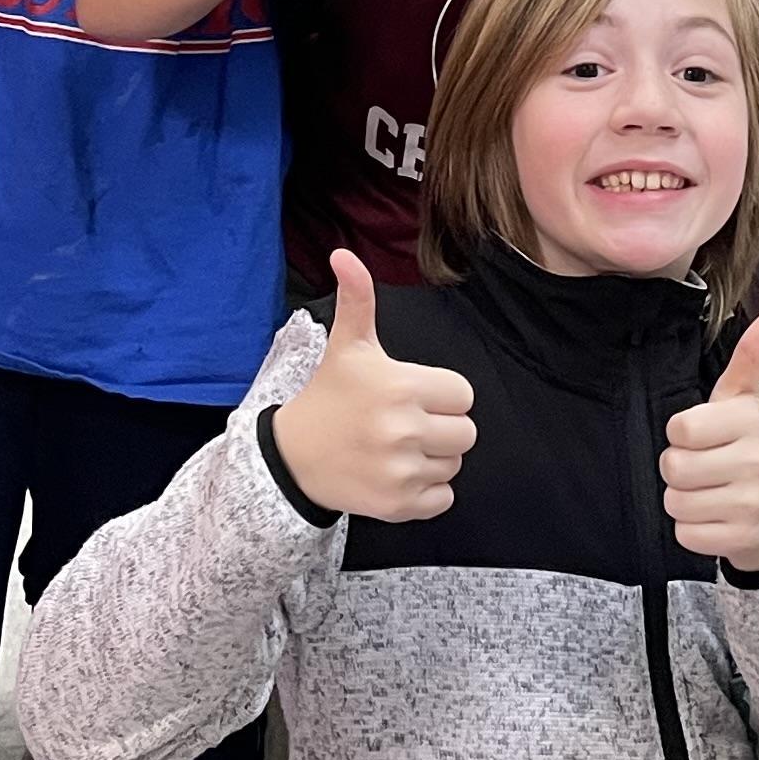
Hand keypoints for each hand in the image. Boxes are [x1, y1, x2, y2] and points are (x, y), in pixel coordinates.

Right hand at [273, 251, 477, 522]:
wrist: (292, 458)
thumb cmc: (329, 396)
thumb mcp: (347, 346)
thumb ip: (357, 299)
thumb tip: (344, 254)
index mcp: (401, 387)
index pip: (463, 395)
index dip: (441, 396)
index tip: (413, 396)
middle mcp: (404, 430)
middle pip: (466, 433)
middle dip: (442, 428)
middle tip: (407, 424)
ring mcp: (401, 471)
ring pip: (454, 465)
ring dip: (433, 459)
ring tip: (398, 449)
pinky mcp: (398, 505)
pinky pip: (444, 499)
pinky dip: (428, 492)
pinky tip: (397, 475)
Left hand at [662, 313, 758, 571]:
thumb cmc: (742, 445)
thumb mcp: (741, 398)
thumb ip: (750, 356)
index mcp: (748, 423)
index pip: (680, 429)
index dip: (680, 433)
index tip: (699, 434)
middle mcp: (754, 462)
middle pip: (673, 467)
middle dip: (678, 468)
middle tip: (702, 464)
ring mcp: (750, 503)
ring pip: (675, 503)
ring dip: (682, 499)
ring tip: (707, 490)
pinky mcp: (741, 538)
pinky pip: (686, 535)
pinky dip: (690, 529)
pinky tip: (712, 516)